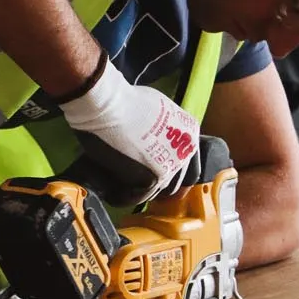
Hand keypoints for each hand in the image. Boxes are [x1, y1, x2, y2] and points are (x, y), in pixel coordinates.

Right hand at [60, 56, 199, 198]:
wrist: (109, 106)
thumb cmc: (124, 101)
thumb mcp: (156, 109)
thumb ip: (163, 128)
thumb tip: (154, 137)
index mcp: (189, 133)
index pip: (188, 166)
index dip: (172, 174)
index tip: (157, 177)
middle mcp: (186, 151)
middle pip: (176, 182)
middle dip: (158, 186)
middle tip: (137, 185)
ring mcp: (171, 166)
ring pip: (157, 193)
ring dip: (139, 193)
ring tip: (121, 190)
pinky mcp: (153, 178)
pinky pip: (139, 197)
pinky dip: (125, 198)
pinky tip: (113, 195)